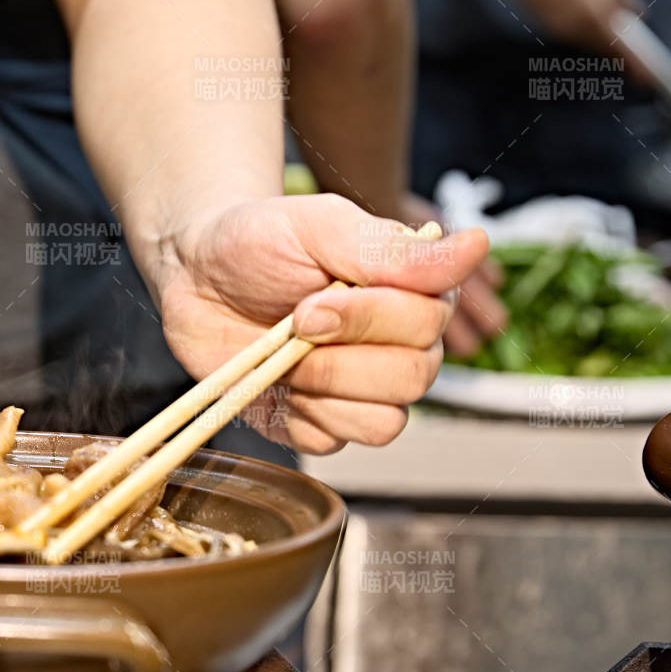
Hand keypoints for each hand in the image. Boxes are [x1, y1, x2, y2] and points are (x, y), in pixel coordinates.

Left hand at [155, 194, 490, 452]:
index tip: (309, 301)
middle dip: (341, 358)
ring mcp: (363, 390)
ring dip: (323, 389)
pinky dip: (299, 417)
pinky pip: (335, 444)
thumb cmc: (257, 240)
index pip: (430, 323)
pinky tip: (274, 381)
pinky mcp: (322, 425)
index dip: (368, 319)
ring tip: (283, 355)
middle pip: (414, 378)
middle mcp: (400, 344)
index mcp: (413, 292)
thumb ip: (391, 249)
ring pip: (385, 422)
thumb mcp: (318, 227)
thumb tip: (478, 245)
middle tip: (293, 326)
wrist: (192, 274)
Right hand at [476, 0, 638, 52]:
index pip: (619, 44)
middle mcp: (575, 26)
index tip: (645, 79)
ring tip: (615, 28)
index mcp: (592, 9)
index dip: (634, 63)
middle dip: (620, 51)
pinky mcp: (550, 28)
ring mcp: (560, 29)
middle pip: (604, 48)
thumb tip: (633, 10)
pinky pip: (577, 36)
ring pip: (590, 42)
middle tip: (637, 55)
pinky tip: (591, 18)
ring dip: (604, 39)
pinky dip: (588, 31)